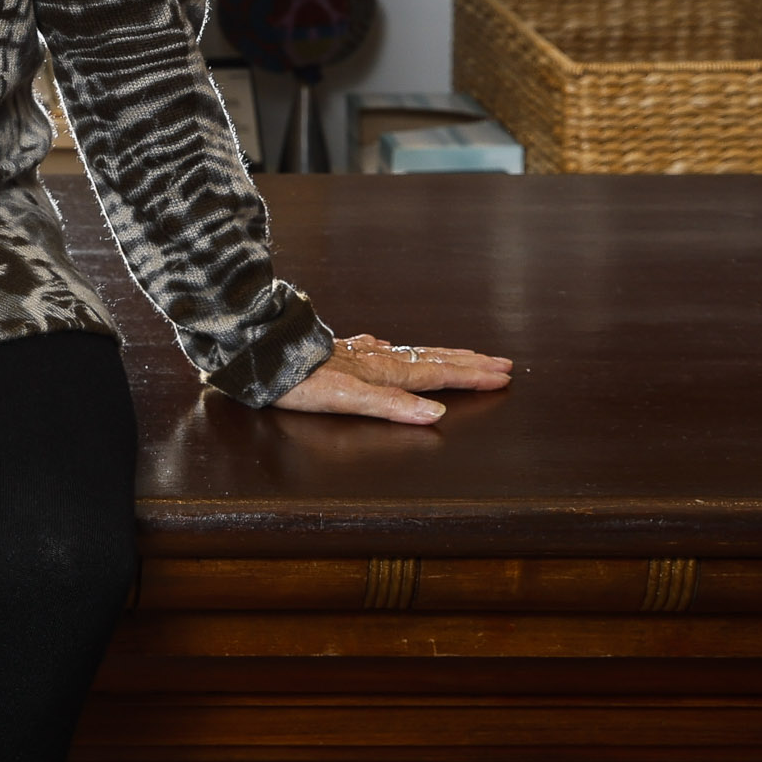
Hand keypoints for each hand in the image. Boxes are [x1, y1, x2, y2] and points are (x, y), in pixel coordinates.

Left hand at [271, 332, 515, 424]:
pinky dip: (396, 350)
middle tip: (501, 362)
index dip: (471, 377)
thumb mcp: (347, 400)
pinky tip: (390, 346)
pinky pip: (378, 350)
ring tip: (464, 353)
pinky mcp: (338, 353)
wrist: (259, 355)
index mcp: (383, 372)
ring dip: (441, 355)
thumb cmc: (298, 382)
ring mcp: (358, 354)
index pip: (438, 375)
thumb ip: (391, 405)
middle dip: (467, 363)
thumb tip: (436, 416)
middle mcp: (375, 359)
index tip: (503, 375)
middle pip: (431, 359)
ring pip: (410, 353)